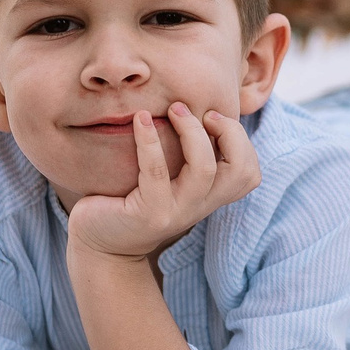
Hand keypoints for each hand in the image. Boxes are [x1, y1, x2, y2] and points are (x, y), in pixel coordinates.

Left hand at [66, 103, 259, 262]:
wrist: (100, 242)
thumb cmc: (130, 199)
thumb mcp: (167, 179)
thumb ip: (185, 157)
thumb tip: (192, 107)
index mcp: (210, 197)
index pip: (249, 173)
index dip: (240, 139)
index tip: (211, 117)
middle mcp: (200, 206)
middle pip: (239, 170)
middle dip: (228, 131)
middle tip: (199, 111)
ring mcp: (177, 212)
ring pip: (205, 168)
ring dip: (192, 130)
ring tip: (173, 109)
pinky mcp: (150, 213)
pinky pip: (156, 171)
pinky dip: (150, 139)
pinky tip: (140, 119)